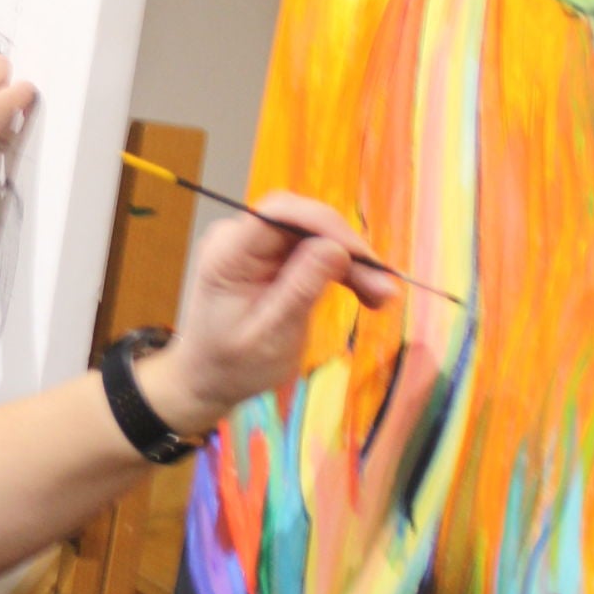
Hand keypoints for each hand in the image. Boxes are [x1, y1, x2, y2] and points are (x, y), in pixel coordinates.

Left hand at [140, 189, 397, 435]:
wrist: (209, 380)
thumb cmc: (233, 366)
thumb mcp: (270, 337)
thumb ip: (299, 291)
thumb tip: (336, 247)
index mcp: (228, 253)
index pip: (279, 213)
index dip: (326, 225)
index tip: (364, 257)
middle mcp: (240, 238)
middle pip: (304, 221)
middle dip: (348, 249)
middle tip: (384, 287)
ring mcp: (256, 246)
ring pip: (316, 236)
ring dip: (352, 262)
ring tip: (383, 298)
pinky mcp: (273, 258)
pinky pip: (315, 251)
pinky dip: (343, 270)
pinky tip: (368, 293)